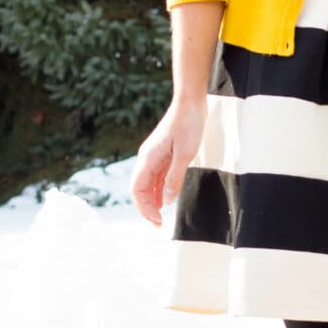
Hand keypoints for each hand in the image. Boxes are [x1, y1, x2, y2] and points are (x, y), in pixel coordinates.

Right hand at [130, 97, 206, 226]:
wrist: (190, 102)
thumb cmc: (189, 125)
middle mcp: (147, 158)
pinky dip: (158, 190)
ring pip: (147, 184)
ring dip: (151, 201)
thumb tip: (166, 201)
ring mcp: (154, 155)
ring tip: (160, 217)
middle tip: (158, 225)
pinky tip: (165, 199)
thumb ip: (174, 177)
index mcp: (148, 158)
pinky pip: (156, 176)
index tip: (157, 221)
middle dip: (146, 208)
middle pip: (139, 189)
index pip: (138, 190)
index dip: (145, 208)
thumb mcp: (185, 154)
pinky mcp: (162, 153)